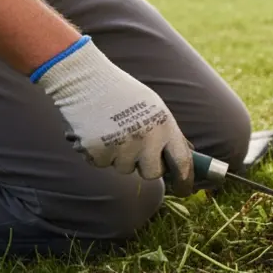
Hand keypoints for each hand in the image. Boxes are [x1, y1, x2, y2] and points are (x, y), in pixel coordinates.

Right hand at [33, 37, 195, 194]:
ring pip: (125, 169)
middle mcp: (147, 139)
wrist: (86, 81)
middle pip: (152, 173)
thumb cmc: (124, 94)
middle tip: (135, 150)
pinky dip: (98, 153)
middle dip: (145, 167)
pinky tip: (97, 132)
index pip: (183, 163)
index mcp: (165, 126)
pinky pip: (102, 164)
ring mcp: (122, 146)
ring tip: (112, 131)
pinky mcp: (98, 151)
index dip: (185, 181)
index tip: (185, 190)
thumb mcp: (155, 109)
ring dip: (119, 157)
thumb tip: (186, 154)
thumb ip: (168, 133)